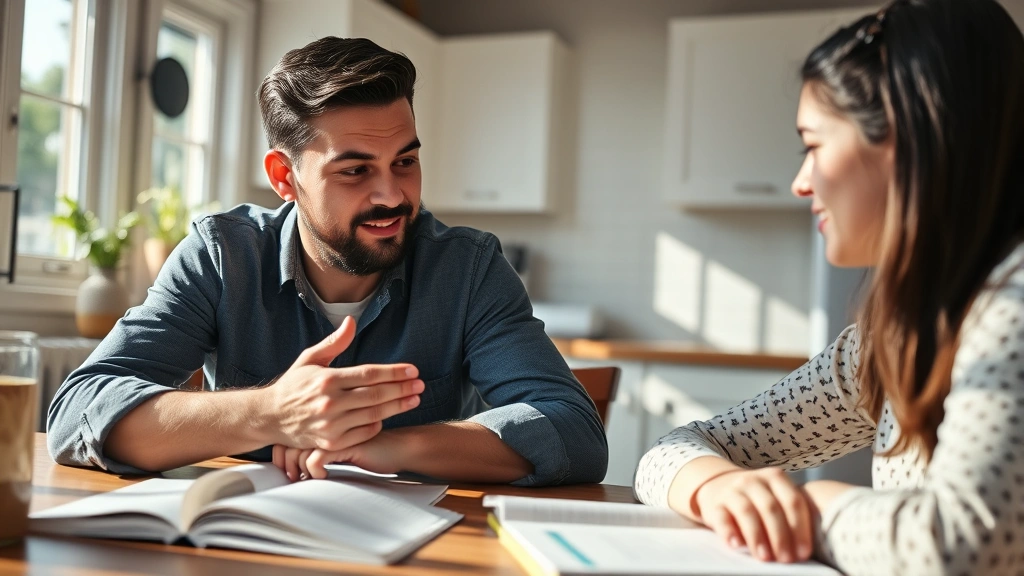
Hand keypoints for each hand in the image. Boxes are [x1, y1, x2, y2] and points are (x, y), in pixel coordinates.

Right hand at [260, 316, 422, 451]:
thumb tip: (351, 321)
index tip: (412, 370)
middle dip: (402, 389)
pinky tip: (388, 415)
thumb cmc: (292, 386)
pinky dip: (378, 424)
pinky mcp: (330, 443)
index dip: (394, 372)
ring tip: (414, 399)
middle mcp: (330, 403)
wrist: (268, 418)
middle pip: (376, 396)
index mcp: (327, 380)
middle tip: (420, 385)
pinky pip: (363, 433)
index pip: (369, 375)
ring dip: (397, 407)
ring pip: (374, 415)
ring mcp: (331, 426)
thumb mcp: (309, 359)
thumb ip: (334, 342)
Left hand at [272, 431, 402, 480]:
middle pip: (289, 441)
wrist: (398, 446)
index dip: (281, 451)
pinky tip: (323, 476)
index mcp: (323, 415)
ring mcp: (335, 431)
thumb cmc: (368, 443)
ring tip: (305, 477)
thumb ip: (321, 438)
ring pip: (300, 451)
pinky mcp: (344, 445)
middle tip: (290, 476)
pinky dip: (314, 471)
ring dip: (300, 469)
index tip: (283, 468)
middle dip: (285, 462)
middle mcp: (326, 419)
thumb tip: (293, 455)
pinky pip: (316, 460)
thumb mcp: (342, 436)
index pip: (288, 432)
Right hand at [694, 467, 812, 563]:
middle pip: (771, 507)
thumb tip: (803, 550)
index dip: (800, 529)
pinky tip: (737, 545)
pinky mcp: (714, 504)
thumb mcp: (775, 496)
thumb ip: (790, 514)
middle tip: (786, 559)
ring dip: (758, 537)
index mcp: (775, 477)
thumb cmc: (757, 500)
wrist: (719, 485)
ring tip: (765, 557)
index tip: (803, 553)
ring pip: (747, 512)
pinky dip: (729, 532)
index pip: (793, 501)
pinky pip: (722, 517)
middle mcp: (754, 480)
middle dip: (780, 536)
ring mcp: (732, 491)